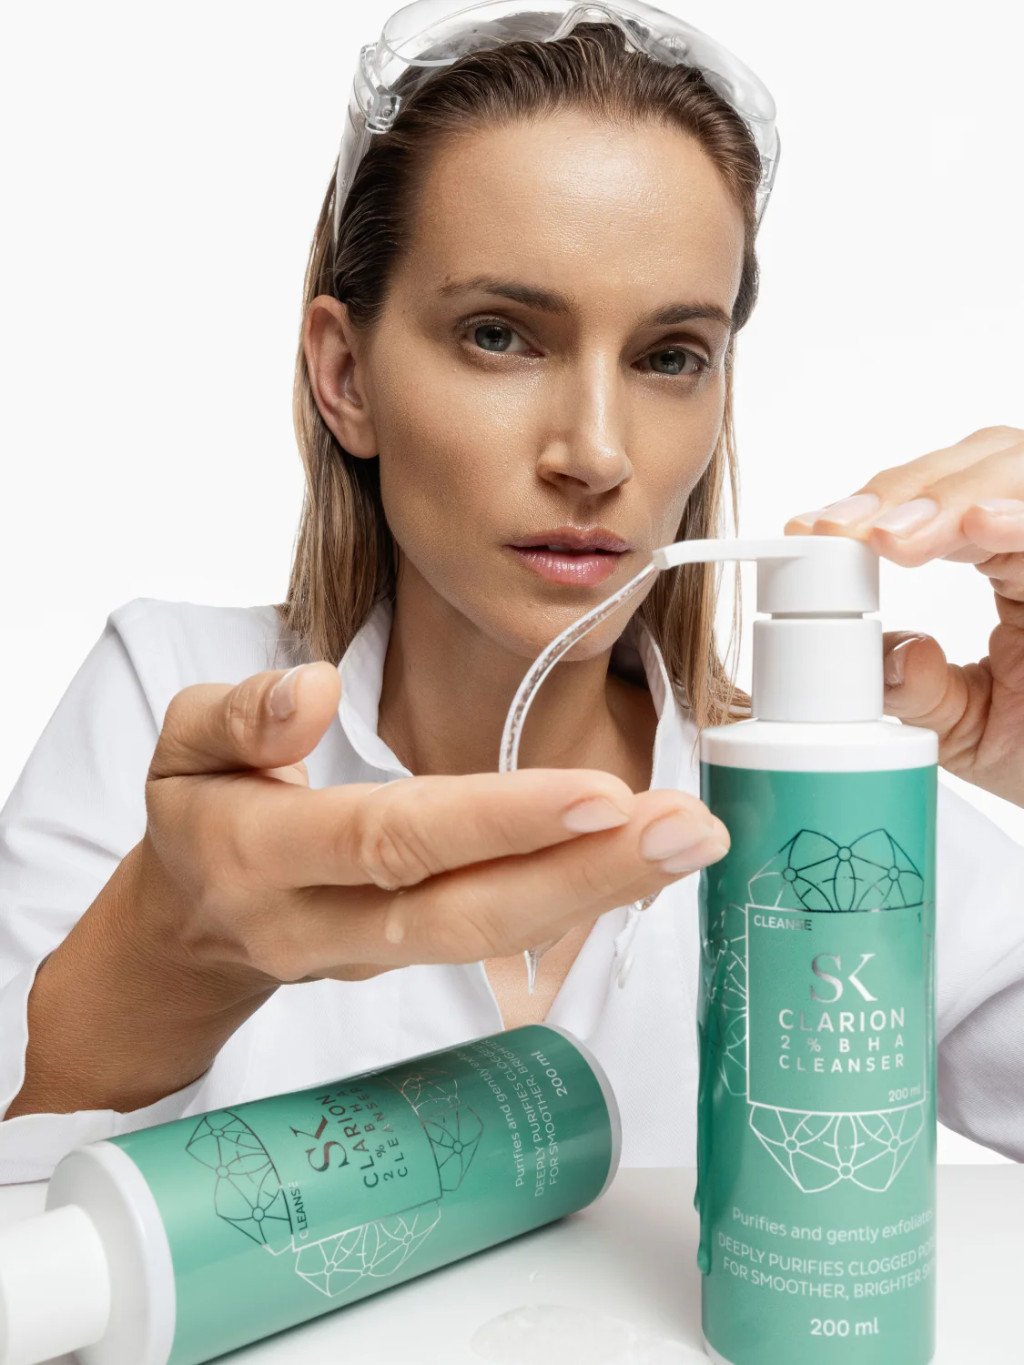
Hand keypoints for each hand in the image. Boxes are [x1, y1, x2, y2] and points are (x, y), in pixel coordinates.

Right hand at [136, 660, 729, 990]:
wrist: (195, 926)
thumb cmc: (202, 813)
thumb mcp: (181, 746)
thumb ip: (238, 716)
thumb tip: (314, 689)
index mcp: (264, 857)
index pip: (391, 840)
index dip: (494, 824)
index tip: (599, 796)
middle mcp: (327, 923)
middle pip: (465, 913)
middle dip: (583, 877)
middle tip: (686, 830)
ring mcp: (375, 955)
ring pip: (494, 939)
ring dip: (600, 892)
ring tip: (690, 838)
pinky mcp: (413, 960)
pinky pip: (501, 938)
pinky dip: (577, 901)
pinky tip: (645, 857)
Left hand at [783, 424, 1023, 807]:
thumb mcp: (968, 730)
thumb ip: (918, 693)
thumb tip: (886, 655)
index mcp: (1007, 562)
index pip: (934, 505)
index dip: (872, 506)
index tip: (811, 529)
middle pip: (974, 465)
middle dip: (899, 492)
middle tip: (841, 530)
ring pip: (1013, 470)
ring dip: (947, 499)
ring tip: (892, 538)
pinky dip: (1020, 518)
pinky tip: (980, 526)